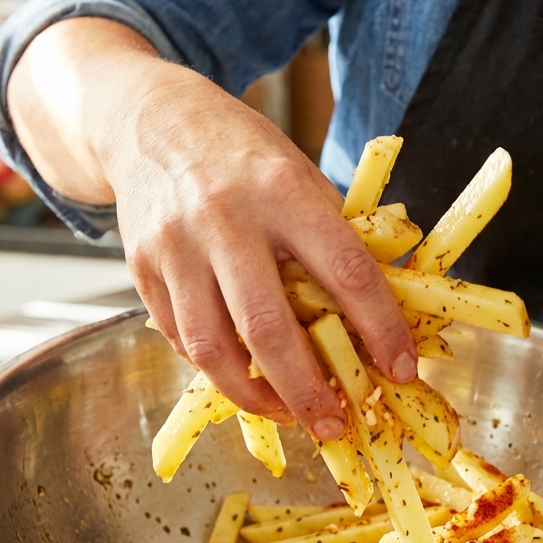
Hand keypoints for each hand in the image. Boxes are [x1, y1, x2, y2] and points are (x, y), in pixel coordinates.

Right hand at [8, 19, 416, 439]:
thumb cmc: (241, 153)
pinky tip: (245, 376)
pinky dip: (217, 368)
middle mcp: (225, 218)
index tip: (400, 370)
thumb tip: (387, 308)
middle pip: (268, 327)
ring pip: (213, 347)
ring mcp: (176, 246)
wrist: (152, 120)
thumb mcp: (300, 174)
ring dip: (256, 396)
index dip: (378, 328)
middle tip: (335, 422)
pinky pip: (180, 338)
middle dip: (308, 389)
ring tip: (288, 412)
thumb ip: (337, 235)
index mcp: (282, 189)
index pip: (344, 271)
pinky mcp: (142, 268)